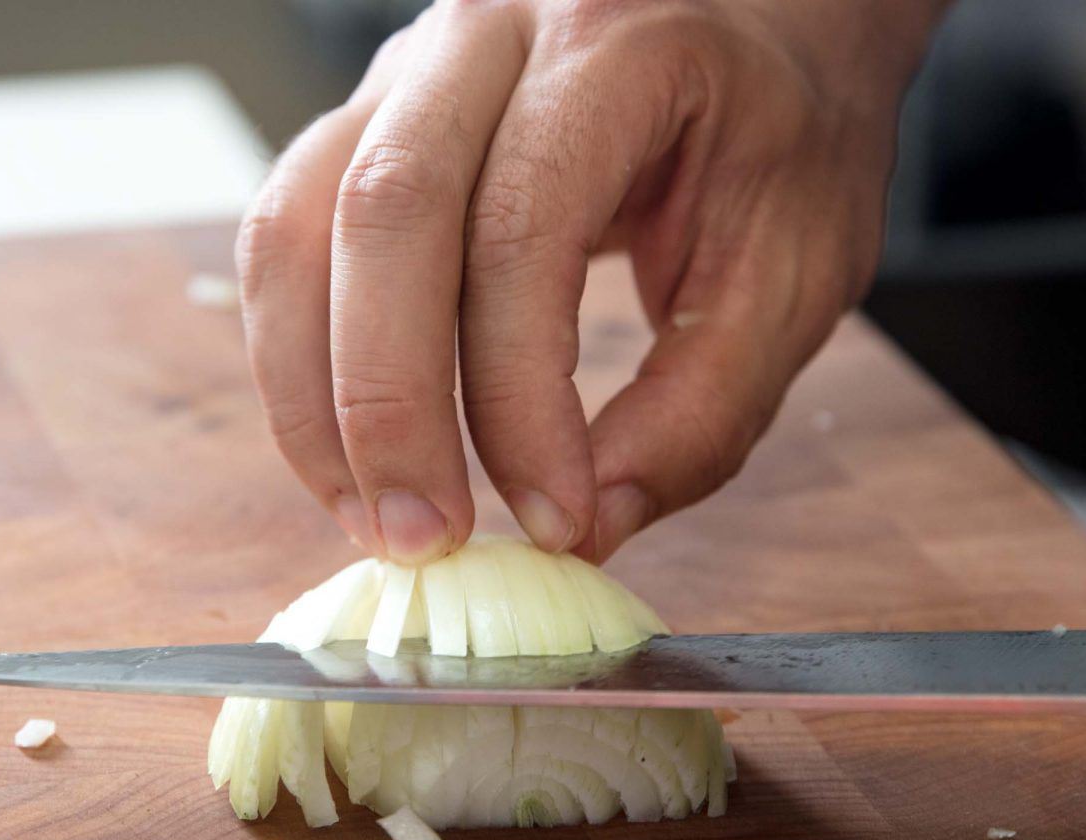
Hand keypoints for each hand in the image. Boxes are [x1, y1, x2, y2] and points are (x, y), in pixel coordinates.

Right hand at [237, 0, 944, 562]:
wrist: (763, 11)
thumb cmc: (787, 127)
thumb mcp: (797, 269)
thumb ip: (705, 405)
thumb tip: (589, 524)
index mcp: (614, 46)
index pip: (521, 232)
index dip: (520, 402)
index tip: (555, 520)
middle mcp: (486, 32)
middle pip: (380, 217)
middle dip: (386, 407)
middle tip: (422, 540)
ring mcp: (409, 69)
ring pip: (298, 227)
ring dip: (312, 394)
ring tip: (368, 515)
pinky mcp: (370, 121)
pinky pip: (288, 236)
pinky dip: (299, 356)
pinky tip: (348, 446)